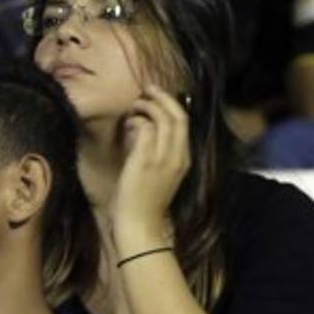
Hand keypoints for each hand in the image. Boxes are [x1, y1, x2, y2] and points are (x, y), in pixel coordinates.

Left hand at [112, 84, 190, 251]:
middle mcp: (178, 156)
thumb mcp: (160, 173)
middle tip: (147, 90)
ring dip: (146, 106)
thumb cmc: (146, 200)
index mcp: (185, 159)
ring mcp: (163, 157)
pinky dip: (137, 121)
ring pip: (162, 118)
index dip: (172, 105)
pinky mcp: (145, 160)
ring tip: (135, 107)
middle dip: (162, 98)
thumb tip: (145, 128)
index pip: (185, 123)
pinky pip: (145, 128)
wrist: (140, 222)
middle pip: (177, 116)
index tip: (158, 97)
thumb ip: (157, 151)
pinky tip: (128, 125)